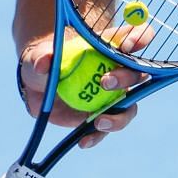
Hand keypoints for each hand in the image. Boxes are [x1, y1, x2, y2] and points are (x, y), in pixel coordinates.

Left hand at [17, 24, 150, 147]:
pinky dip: (97, 136)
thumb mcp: (39, 57)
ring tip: (99, 121)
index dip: (140, 38)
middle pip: (137, 74)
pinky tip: (84, 141)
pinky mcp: (102, 116)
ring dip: (120, 116)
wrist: (37, 88)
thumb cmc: (44, 63)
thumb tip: (44, 63)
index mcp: (109, 49)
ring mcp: (112, 96)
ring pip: (129, 107)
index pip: (135, 36)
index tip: (127, 45)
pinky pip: (106, 129)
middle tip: (105, 82)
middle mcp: (117, 71)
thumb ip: (42, 57)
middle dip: (126, 78)